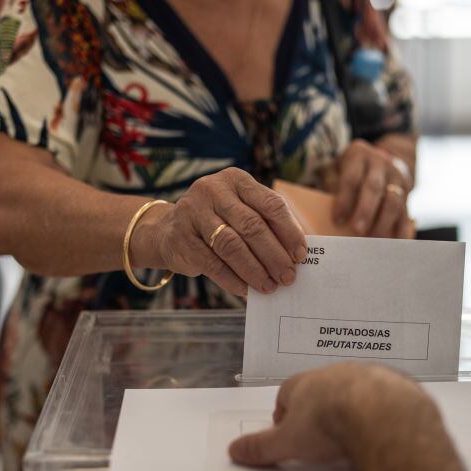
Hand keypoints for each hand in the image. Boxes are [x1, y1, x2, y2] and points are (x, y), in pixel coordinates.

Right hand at [151, 167, 307, 295]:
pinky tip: (246, 290)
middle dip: (274, 255)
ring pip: (232, 245)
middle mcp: (213, 190)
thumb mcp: (241, 211)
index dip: (289, 232)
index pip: (271, 204)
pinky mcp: (181, 238)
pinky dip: (233, 279)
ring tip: (269, 286)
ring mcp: (193, 212)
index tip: (301, 256)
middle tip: (288, 276)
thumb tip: (296, 255)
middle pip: (252, 226)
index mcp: (236, 180)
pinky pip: (212, 263)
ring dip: (255, 270)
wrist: (169, 230)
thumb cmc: (218, 222)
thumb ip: (266, 225)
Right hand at [228, 363, 429, 466]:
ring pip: (355, 391)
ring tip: (352, 435)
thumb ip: (261, 447)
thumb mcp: (287, 442)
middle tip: (320, 436)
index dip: (286, 414)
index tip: (288, 432)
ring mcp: (367, 376)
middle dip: (320, 410)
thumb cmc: (329, 423)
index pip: (287, 394)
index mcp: (304, 383)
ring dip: (352, 408)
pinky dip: (381, 412)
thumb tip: (235, 450)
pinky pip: (386, 397)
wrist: (380, 414)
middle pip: (322, 390)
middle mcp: (336, 374)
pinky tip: (381, 431)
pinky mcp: (395, 387)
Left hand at [321, 140, 412, 238]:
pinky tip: (394, 243)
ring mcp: (396, 177)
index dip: (344, 200)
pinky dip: (401, 229)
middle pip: (374, 188)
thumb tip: (327, 204)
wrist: (379, 160)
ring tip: (373, 239)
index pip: (351, 178)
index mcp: (358, 154)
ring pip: (394, 200)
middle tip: (356, 230)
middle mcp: (380, 162)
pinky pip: (406, 212)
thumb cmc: (349, 170)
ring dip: (383, 222)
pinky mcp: (407, 193)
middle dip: (365, 211)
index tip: (337, 220)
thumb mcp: (335, 167)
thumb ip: (330, 182)